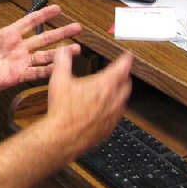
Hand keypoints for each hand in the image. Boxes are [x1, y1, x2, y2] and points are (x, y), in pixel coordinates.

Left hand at [0, 0, 82, 96]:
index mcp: (9, 34)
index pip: (30, 21)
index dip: (44, 14)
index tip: (57, 8)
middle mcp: (18, 47)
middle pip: (44, 38)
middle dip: (61, 32)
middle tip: (77, 27)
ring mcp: (20, 61)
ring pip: (45, 55)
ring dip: (60, 53)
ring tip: (76, 49)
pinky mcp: (18, 75)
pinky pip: (36, 73)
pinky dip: (49, 70)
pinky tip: (61, 68)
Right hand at [45, 45, 132, 159]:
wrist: (62, 137)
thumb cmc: (62, 111)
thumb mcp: (59, 80)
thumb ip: (62, 61)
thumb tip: (63, 50)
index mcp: (104, 85)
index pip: (122, 67)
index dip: (126, 59)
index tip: (127, 56)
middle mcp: (113, 99)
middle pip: (126, 84)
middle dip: (124, 77)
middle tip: (119, 73)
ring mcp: (112, 115)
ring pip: (123, 101)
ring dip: (120, 94)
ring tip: (113, 90)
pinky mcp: (109, 128)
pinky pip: (117, 116)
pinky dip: (114, 110)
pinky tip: (105, 110)